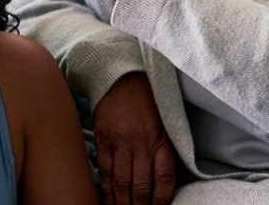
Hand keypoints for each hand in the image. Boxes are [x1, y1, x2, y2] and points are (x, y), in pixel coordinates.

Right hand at [94, 73, 177, 204]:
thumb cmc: (147, 101)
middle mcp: (142, 142)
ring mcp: (121, 141)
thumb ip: (164, 150)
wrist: (121, 77)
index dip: (161, 199)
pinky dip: (105, 189)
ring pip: (121, 182)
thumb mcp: (164, 122)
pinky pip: (104, 170)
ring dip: (122, 202)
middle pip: (141, 186)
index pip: (164, 178)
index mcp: (161, 139)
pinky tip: (107, 199)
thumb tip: (162, 182)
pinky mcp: (104, 139)